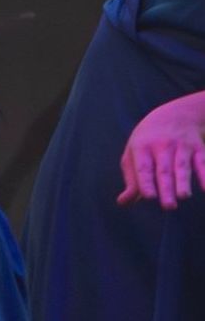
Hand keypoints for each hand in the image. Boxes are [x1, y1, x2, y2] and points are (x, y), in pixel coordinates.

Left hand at [118, 90, 204, 208]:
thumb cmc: (148, 141)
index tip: (148, 197)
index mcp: (142, 147)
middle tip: (168, 206)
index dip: (146, 182)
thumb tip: (123, 202)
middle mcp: (162, 145)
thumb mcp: (135, 154)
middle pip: (164, 169)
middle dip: (166, 188)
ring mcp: (181, 145)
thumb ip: (132, 179)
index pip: (144, 168)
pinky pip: (202, 161)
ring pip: (182, 166)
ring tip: (183, 196)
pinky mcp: (198, 147)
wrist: (176, 113)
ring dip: (183, 181)